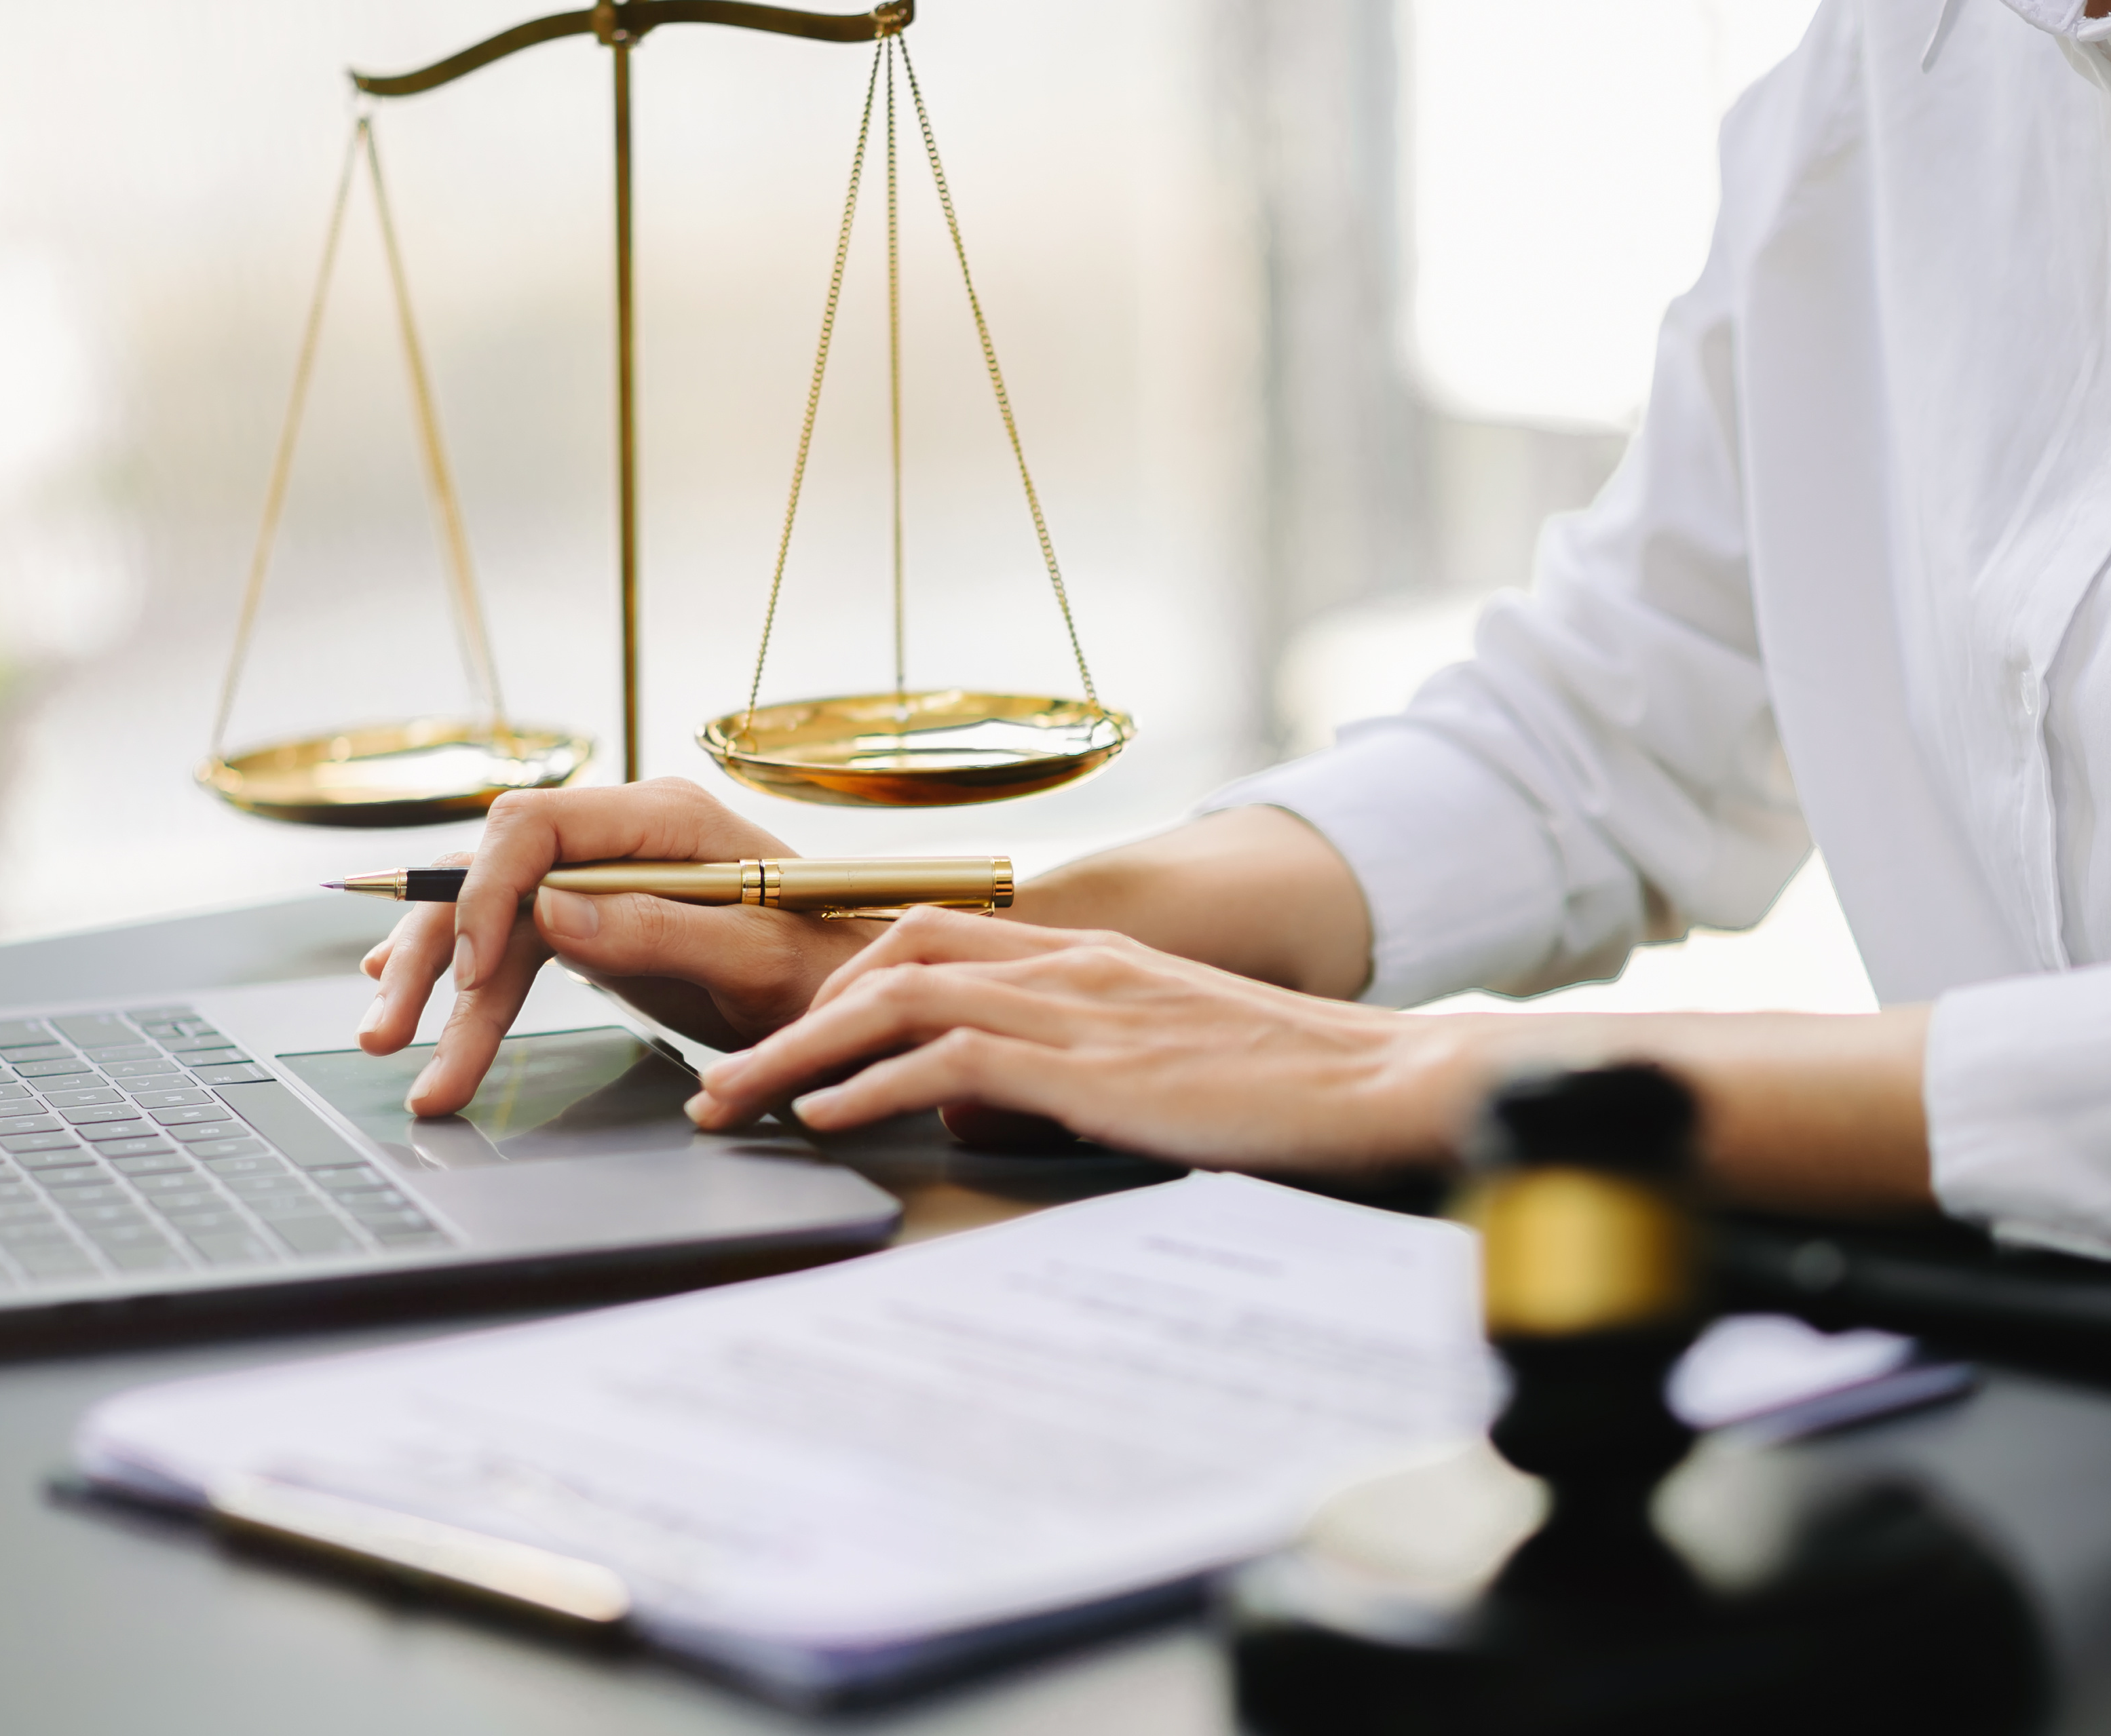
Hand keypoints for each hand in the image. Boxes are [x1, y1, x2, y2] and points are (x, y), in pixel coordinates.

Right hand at [358, 779, 877, 1114]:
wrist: (859, 996)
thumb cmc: (827, 972)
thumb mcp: (756, 959)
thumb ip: (659, 930)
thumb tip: (551, 910)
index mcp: (665, 820)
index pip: (536, 824)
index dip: (487, 893)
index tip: (474, 974)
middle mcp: (624, 836)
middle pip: (495, 873)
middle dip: (437, 953)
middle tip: (391, 1032)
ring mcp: (607, 876)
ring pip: (494, 916)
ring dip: (439, 985)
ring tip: (392, 1048)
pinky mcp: (600, 919)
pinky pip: (513, 940)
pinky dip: (465, 978)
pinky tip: (417, 997)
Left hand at [684, 909, 1493, 1175]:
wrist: (1387, 1082)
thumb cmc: (1289, 1088)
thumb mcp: (1162, 1060)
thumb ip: (1071, 1064)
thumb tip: (981, 1106)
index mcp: (1088, 955)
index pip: (931, 933)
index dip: (842, 980)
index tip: (787, 1036)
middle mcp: (1071, 963)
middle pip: (889, 953)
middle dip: (792, 1014)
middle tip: (723, 1079)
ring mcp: (1080, 1007)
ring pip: (895, 1000)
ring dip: (799, 1055)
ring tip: (737, 1106)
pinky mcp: (1092, 1066)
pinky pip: (946, 1061)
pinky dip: (870, 1087)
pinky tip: (825, 1122)